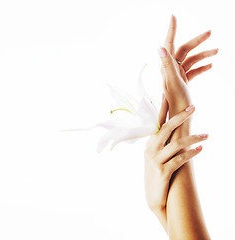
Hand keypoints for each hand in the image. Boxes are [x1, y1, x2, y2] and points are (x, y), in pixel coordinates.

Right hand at [144, 95, 207, 228]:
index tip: (166, 94)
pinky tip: (200, 150)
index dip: (162, 108)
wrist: (153, 197)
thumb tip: (174, 131)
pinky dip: (191, 153)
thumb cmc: (156, 175)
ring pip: (176, 144)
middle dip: (180, 117)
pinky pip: (180, 159)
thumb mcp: (155, 157)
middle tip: (194, 107)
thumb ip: (162, 144)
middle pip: (165, 129)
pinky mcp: (162, 172)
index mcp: (149, 144)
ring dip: (194, 138)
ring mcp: (155, 161)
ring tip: (207, 135)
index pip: (156, 122)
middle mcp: (150, 150)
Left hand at [159, 15, 217, 114]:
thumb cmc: (176, 102)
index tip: (173, 16)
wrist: (178, 119)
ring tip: (217, 51)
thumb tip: (160, 47)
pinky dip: (201, 67)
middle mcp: (170, 70)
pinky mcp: (183, 82)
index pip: (169, 44)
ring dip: (203, 54)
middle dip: (197, 41)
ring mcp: (177, 76)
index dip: (171, 30)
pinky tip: (211, 65)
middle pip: (184, 50)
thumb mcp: (173, 83)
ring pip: (191, 60)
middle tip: (210, 32)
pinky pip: (192, 70)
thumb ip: (167, 65)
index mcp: (167, 67)